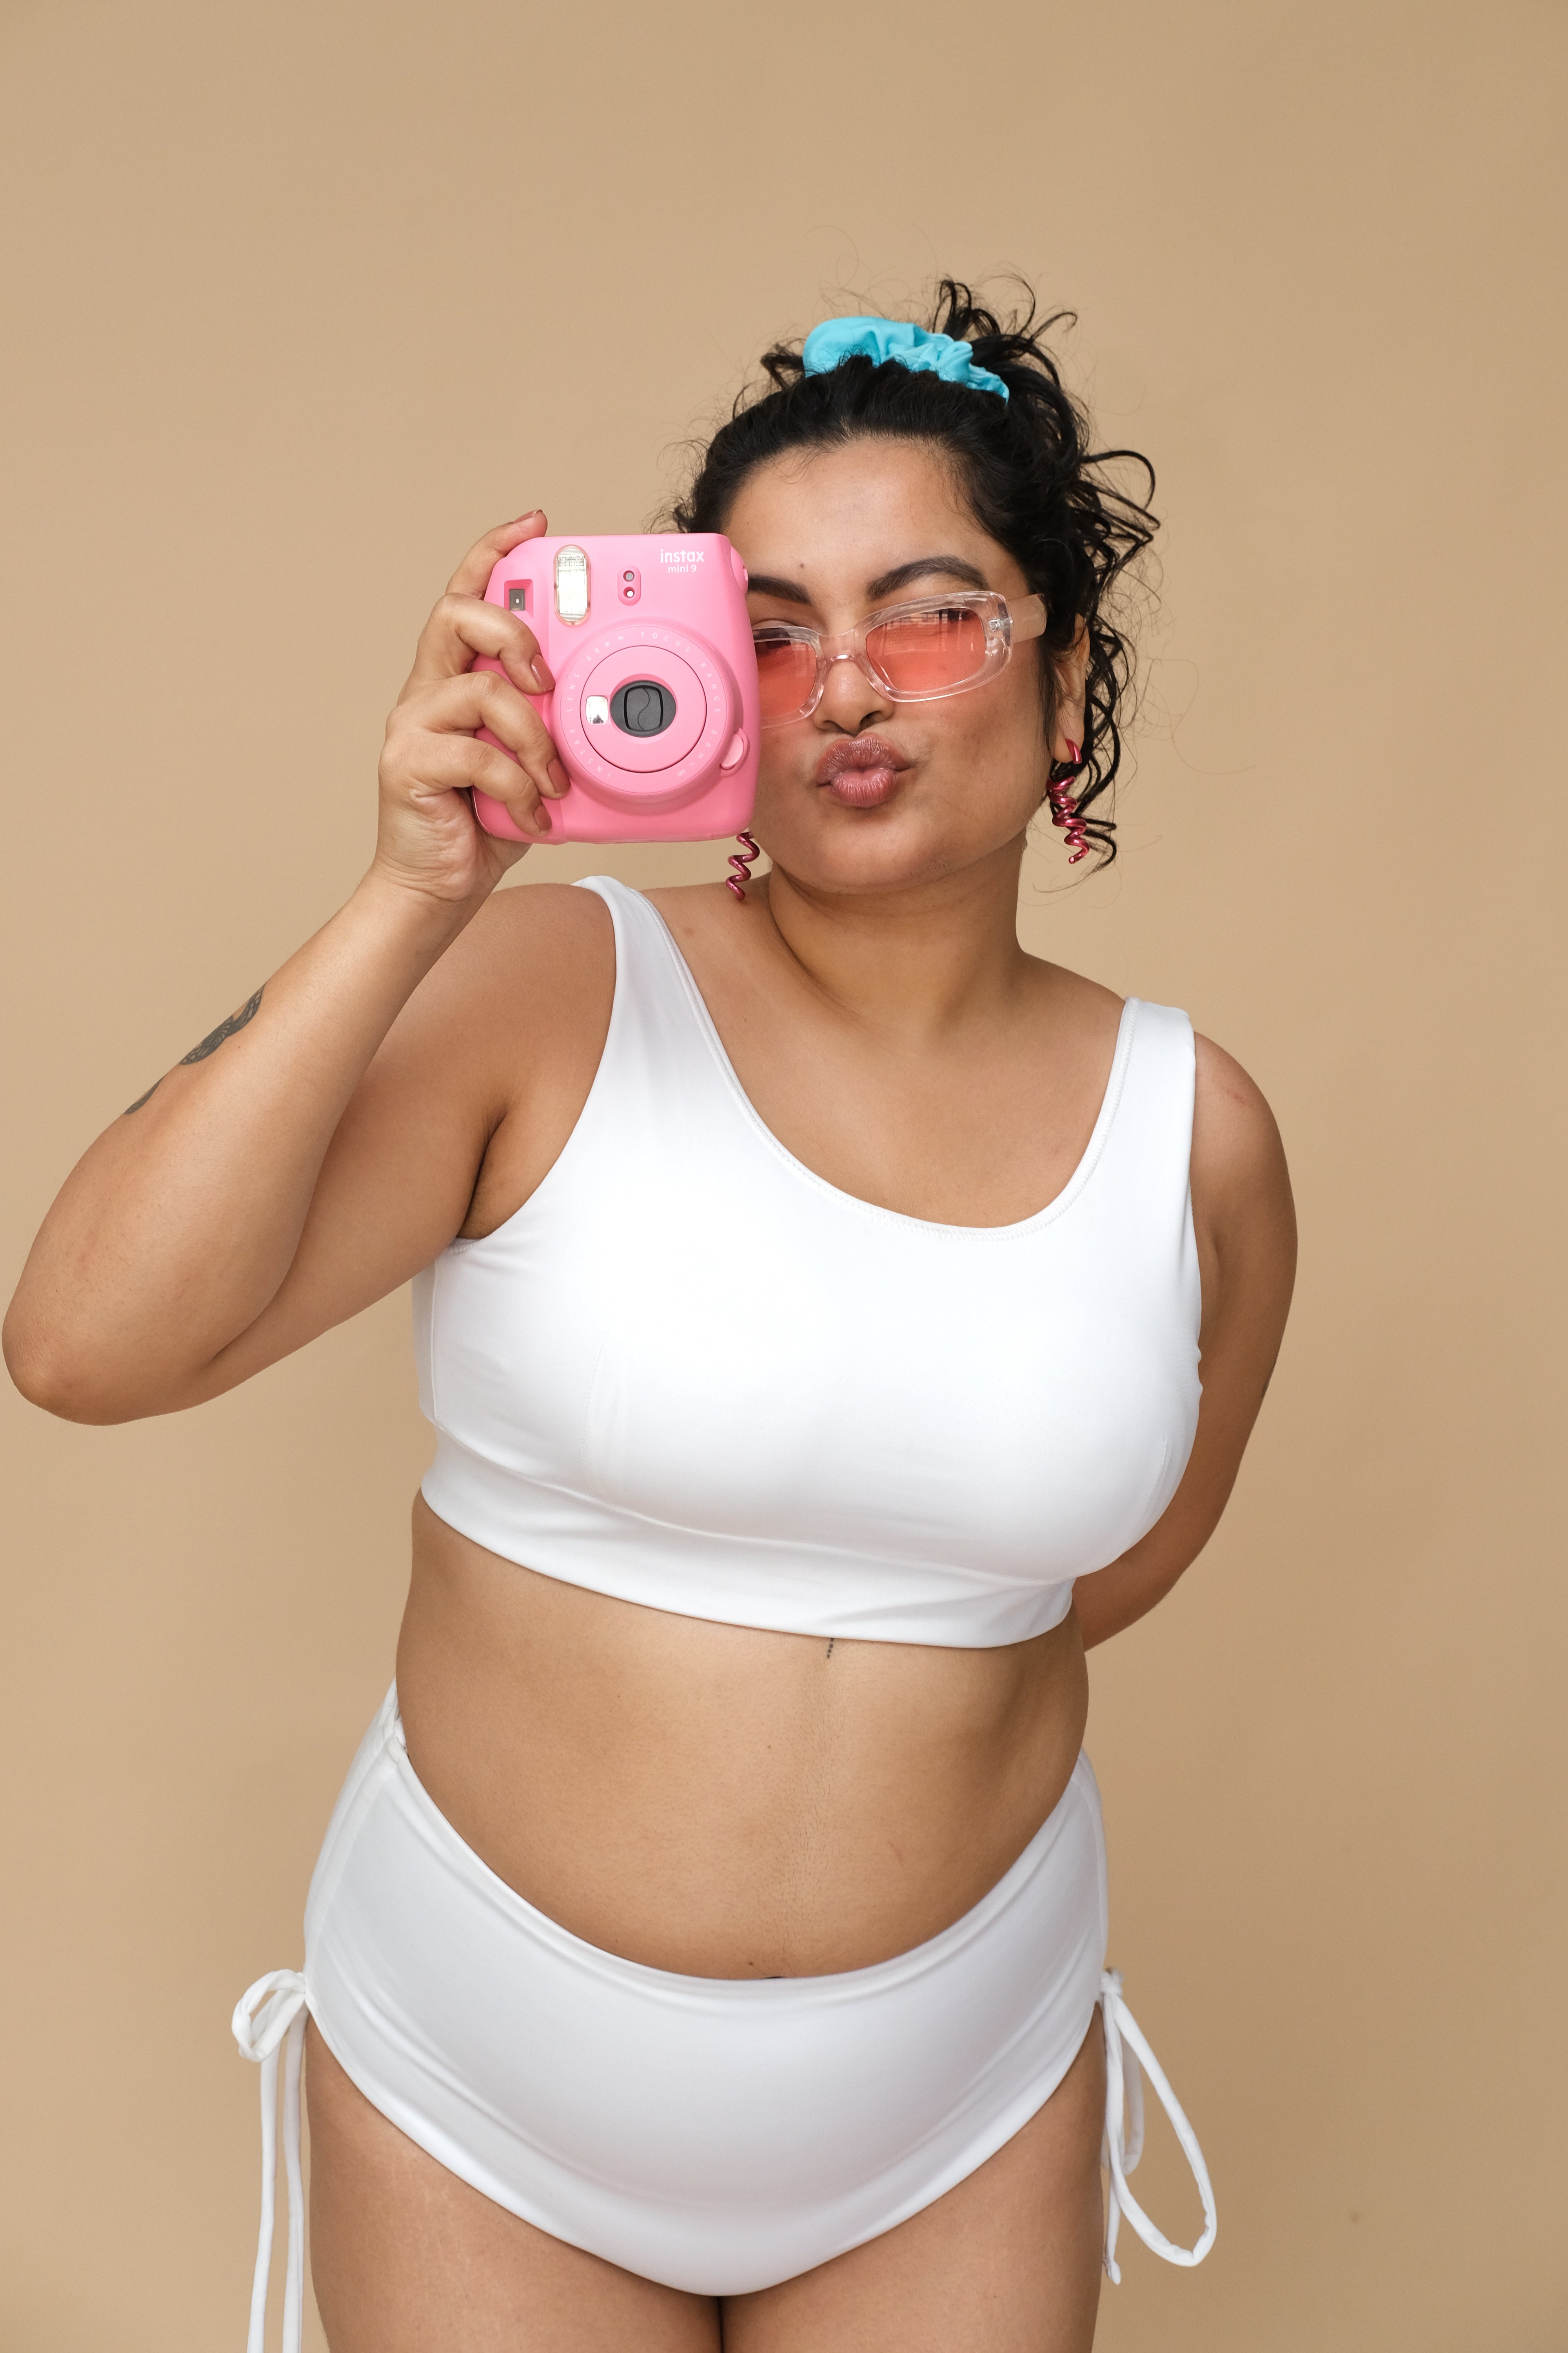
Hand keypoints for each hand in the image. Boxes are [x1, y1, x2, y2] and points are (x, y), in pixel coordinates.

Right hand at [372, 512, 569, 909]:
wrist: (438, 887)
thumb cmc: (486, 822)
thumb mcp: (536, 763)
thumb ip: (557, 726)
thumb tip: (616, 710)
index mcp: (456, 679)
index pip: (468, 595)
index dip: (495, 552)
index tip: (536, 525)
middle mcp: (427, 691)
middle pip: (458, 615)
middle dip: (516, 634)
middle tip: (549, 681)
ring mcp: (413, 725)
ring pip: (481, 689)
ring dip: (534, 737)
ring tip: (553, 781)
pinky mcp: (408, 764)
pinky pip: (477, 754)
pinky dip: (518, 787)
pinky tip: (533, 816)